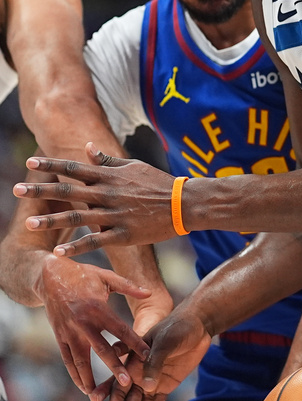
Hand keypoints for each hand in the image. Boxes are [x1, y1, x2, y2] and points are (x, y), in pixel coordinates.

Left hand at [13, 143, 178, 255]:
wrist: (185, 203)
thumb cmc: (159, 183)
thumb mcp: (134, 167)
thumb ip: (108, 161)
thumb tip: (87, 148)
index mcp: (110, 177)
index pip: (75, 168)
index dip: (52, 165)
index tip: (30, 163)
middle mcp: (109, 194)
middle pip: (69, 191)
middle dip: (41, 190)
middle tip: (15, 189)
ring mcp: (116, 214)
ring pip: (78, 218)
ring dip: (52, 220)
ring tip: (28, 223)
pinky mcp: (125, 234)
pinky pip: (97, 241)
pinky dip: (77, 247)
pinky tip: (59, 253)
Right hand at [36, 254, 151, 394]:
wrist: (49, 276)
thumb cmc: (82, 275)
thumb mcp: (106, 276)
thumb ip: (128, 286)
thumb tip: (148, 292)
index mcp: (98, 308)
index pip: (120, 329)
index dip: (134, 343)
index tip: (146, 355)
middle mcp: (83, 323)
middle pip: (101, 349)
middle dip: (114, 367)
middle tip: (126, 382)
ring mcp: (69, 332)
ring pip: (81, 360)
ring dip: (90, 378)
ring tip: (99, 395)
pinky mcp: (59, 336)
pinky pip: (67, 359)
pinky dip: (75, 374)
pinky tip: (84, 386)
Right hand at [90, 306, 210, 400]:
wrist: (197, 325)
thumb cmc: (176, 328)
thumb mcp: (163, 342)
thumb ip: (154, 362)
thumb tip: (148, 387)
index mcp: (134, 360)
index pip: (118, 379)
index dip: (109, 391)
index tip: (98, 400)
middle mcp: (140, 372)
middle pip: (125, 393)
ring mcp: (153, 380)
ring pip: (139, 400)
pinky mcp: (166, 384)